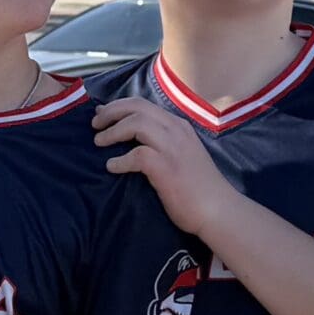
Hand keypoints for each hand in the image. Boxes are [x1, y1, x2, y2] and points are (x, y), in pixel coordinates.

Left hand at [92, 95, 236, 240]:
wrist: (218, 209)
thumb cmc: (199, 188)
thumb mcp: (183, 155)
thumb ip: (164, 143)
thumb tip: (135, 141)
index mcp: (179, 126)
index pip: (145, 105)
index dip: (120, 106)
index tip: (104, 113)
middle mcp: (176, 130)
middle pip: (137, 107)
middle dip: (111, 112)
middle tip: (95, 123)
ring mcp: (172, 148)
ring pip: (136, 124)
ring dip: (112, 131)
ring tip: (98, 141)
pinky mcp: (166, 167)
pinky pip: (136, 155)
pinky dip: (120, 160)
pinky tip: (112, 167)